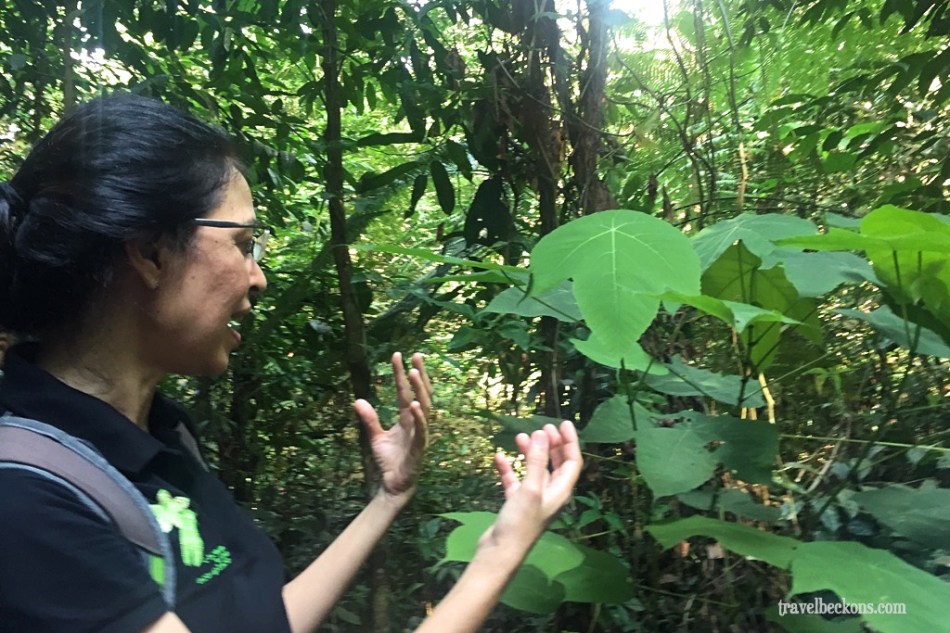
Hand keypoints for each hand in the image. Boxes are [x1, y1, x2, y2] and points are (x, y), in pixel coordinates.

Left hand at [354, 352, 431, 501]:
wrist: (393, 485)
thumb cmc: (389, 460)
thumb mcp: (375, 437)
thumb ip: (369, 419)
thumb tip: (357, 400)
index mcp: (406, 419)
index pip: (404, 391)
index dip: (400, 374)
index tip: (397, 355)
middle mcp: (416, 423)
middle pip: (420, 394)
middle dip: (419, 375)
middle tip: (416, 355)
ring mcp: (420, 433)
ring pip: (424, 407)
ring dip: (419, 390)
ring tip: (414, 372)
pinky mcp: (419, 447)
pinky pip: (421, 430)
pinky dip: (419, 417)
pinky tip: (413, 405)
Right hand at [480, 421, 582, 553]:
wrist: (500, 552)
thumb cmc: (521, 522)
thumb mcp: (531, 488)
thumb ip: (536, 460)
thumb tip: (541, 434)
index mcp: (561, 491)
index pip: (572, 462)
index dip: (570, 442)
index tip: (563, 423)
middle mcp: (551, 494)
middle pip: (556, 464)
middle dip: (551, 445)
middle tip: (543, 427)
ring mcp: (533, 499)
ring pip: (535, 470)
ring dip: (529, 453)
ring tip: (520, 437)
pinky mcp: (517, 504)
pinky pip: (516, 480)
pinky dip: (510, 468)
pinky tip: (499, 457)